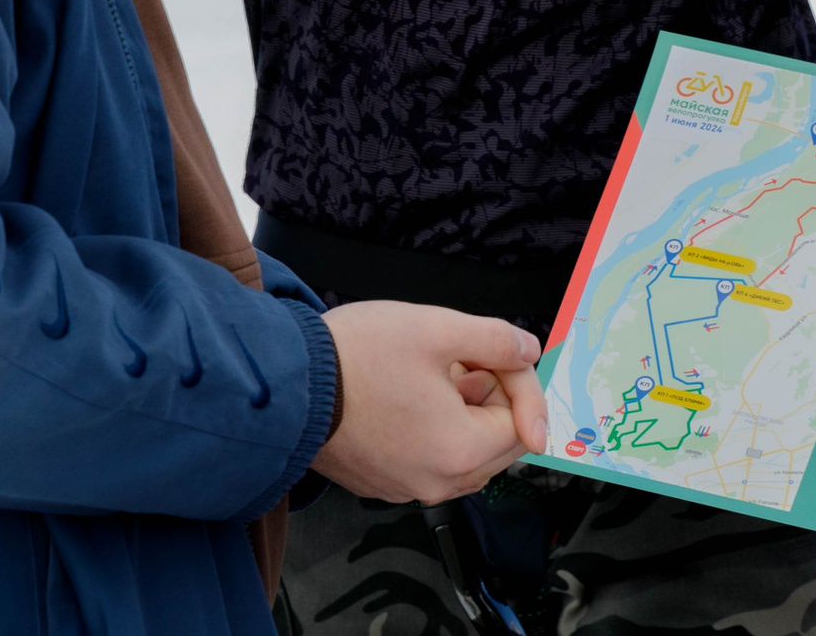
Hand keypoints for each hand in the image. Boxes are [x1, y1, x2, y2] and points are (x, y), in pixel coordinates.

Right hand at [311, 302, 547, 504]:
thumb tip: (529, 352)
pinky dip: (437, 430)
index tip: (503, 353)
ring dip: (466, 413)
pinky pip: (431, 460)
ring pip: (465, 453)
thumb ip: (496, 340)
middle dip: (494, 399)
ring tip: (437, 372)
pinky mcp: (382, 483)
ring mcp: (407, 487)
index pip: (523, 424)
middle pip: (498, 445)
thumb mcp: (438, 329)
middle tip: (466, 358)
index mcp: (460, 452)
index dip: (520, 381)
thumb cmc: (357, 357)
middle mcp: (438, 482)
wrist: (286, 385)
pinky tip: (410, 394)